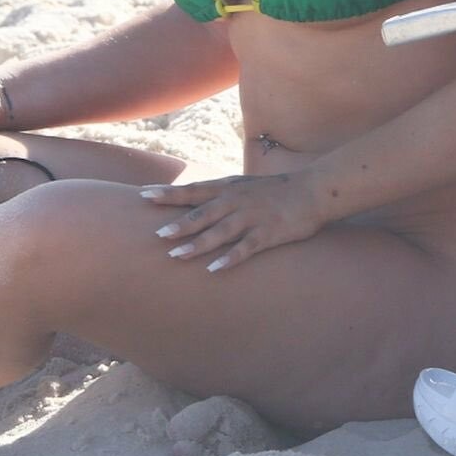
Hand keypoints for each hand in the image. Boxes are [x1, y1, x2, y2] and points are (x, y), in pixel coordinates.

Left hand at [140, 161, 321, 272]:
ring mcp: (252, 217)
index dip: (168, 194)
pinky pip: (246, 248)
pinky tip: (214, 269)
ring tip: (176, 255)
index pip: (192, 190)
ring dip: (198, 243)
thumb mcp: (242, 185)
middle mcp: (236, 200)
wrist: (311, 190)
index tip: (144, 195)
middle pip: (202, 212)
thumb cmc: (273, 190)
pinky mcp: (268, 233)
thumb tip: (192, 202)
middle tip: (156, 235)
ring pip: (220, 231)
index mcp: (228, 187)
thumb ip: (219, 194)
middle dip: (179, 224)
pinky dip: (230, 258)